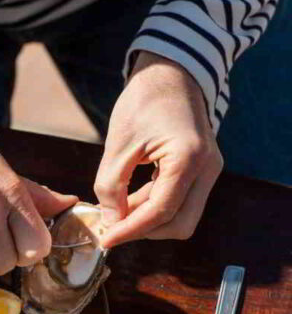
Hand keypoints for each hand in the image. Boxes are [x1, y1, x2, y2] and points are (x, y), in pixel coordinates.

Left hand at [94, 51, 222, 247]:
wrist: (170, 73)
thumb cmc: (143, 101)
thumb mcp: (118, 144)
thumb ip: (111, 186)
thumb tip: (110, 222)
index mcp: (188, 158)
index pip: (161, 211)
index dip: (131, 230)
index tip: (105, 239)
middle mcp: (208, 168)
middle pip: (180, 224)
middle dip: (144, 232)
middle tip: (110, 230)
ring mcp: (208, 170)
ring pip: (181, 216)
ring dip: (147, 221)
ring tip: (113, 213)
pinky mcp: (200, 171)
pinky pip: (179, 201)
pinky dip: (153, 207)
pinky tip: (126, 202)